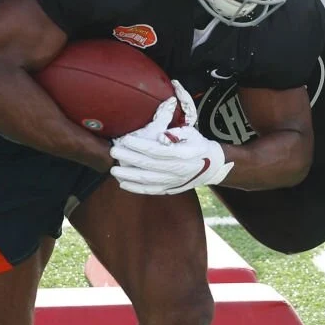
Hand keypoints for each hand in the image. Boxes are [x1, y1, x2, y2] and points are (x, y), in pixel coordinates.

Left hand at [110, 82, 230, 194]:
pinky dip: (136, 189)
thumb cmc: (197, 145)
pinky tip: (123, 184)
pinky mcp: (170, 189)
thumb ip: (176, 133)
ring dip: (128, 176)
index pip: (157, 150)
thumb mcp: (191, 133)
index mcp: (182, 155)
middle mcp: (177, 170)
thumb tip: (161, 137)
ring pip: (147, 180)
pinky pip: (150, 191)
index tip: (125, 139)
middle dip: (129, 159)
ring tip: (113, 170)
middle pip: (148, 165)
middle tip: (114, 152)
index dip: (140, 146)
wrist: (211, 166)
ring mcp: (173, 181)